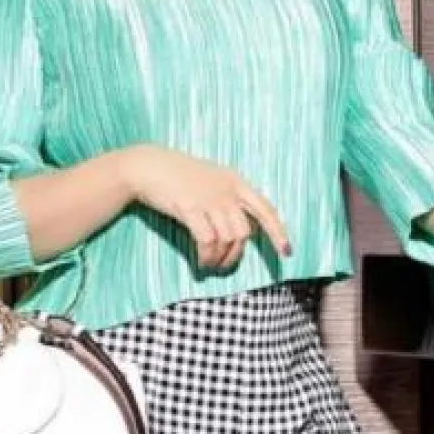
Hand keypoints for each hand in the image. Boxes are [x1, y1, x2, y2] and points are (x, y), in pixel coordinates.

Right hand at [119, 143, 291, 270]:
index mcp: (235, 181)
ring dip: (220, 259)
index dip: (278, 232)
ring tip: (209, 265)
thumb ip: (228, 200)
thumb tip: (239, 232)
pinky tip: (201, 263)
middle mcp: (226, 190)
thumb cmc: (177, 177)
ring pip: (227, 240)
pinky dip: (206, 257)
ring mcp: (209, 198)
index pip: (265, 209)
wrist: (148, 167)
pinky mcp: (190, 208)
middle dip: (236, 255)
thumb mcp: (210, 181)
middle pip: (244, 232)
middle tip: (224, 266)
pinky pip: (207, 241)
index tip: (286, 252)